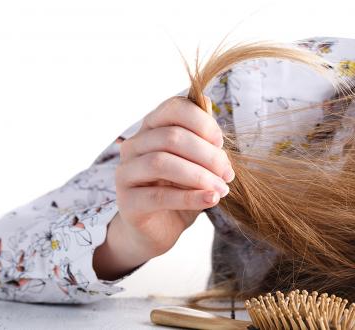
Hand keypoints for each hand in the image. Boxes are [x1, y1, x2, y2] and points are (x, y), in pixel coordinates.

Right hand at [93, 95, 233, 279]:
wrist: (159, 229)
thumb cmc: (180, 190)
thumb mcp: (197, 162)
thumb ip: (202, 137)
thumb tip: (208, 104)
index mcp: (151, 128)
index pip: (173, 108)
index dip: (202, 122)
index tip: (221, 143)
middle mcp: (134, 146)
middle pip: (171, 137)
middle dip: (207, 155)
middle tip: (228, 174)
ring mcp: (126, 173)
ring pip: (162, 163)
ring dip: (200, 176)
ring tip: (222, 189)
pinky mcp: (127, 202)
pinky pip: (160, 196)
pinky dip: (190, 197)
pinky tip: (211, 200)